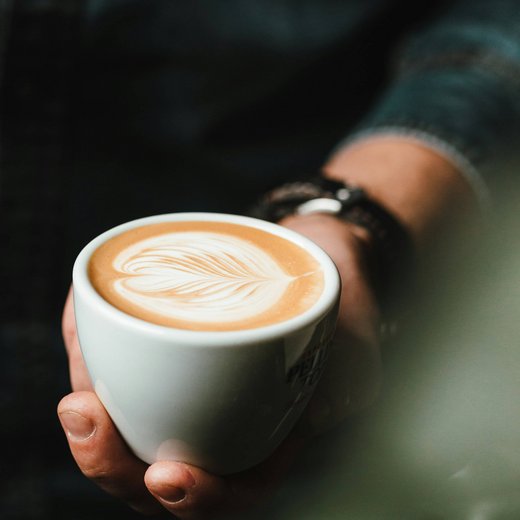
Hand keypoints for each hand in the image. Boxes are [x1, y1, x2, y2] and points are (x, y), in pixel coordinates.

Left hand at [58, 213, 381, 517]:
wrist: (315, 258)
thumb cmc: (337, 308)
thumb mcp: (358, 344)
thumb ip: (352, 380)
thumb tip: (321, 405)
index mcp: (269, 437)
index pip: (232, 488)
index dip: (198, 498)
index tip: (169, 476)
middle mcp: (222, 420)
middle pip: (159, 469)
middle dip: (113, 463)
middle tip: (87, 421)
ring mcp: (191, 384)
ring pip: (130, 426)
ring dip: (92, 425)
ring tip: (76, 401)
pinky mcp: (165, 345)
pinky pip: (120, 366)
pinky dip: (94, 360)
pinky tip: (82, 339)